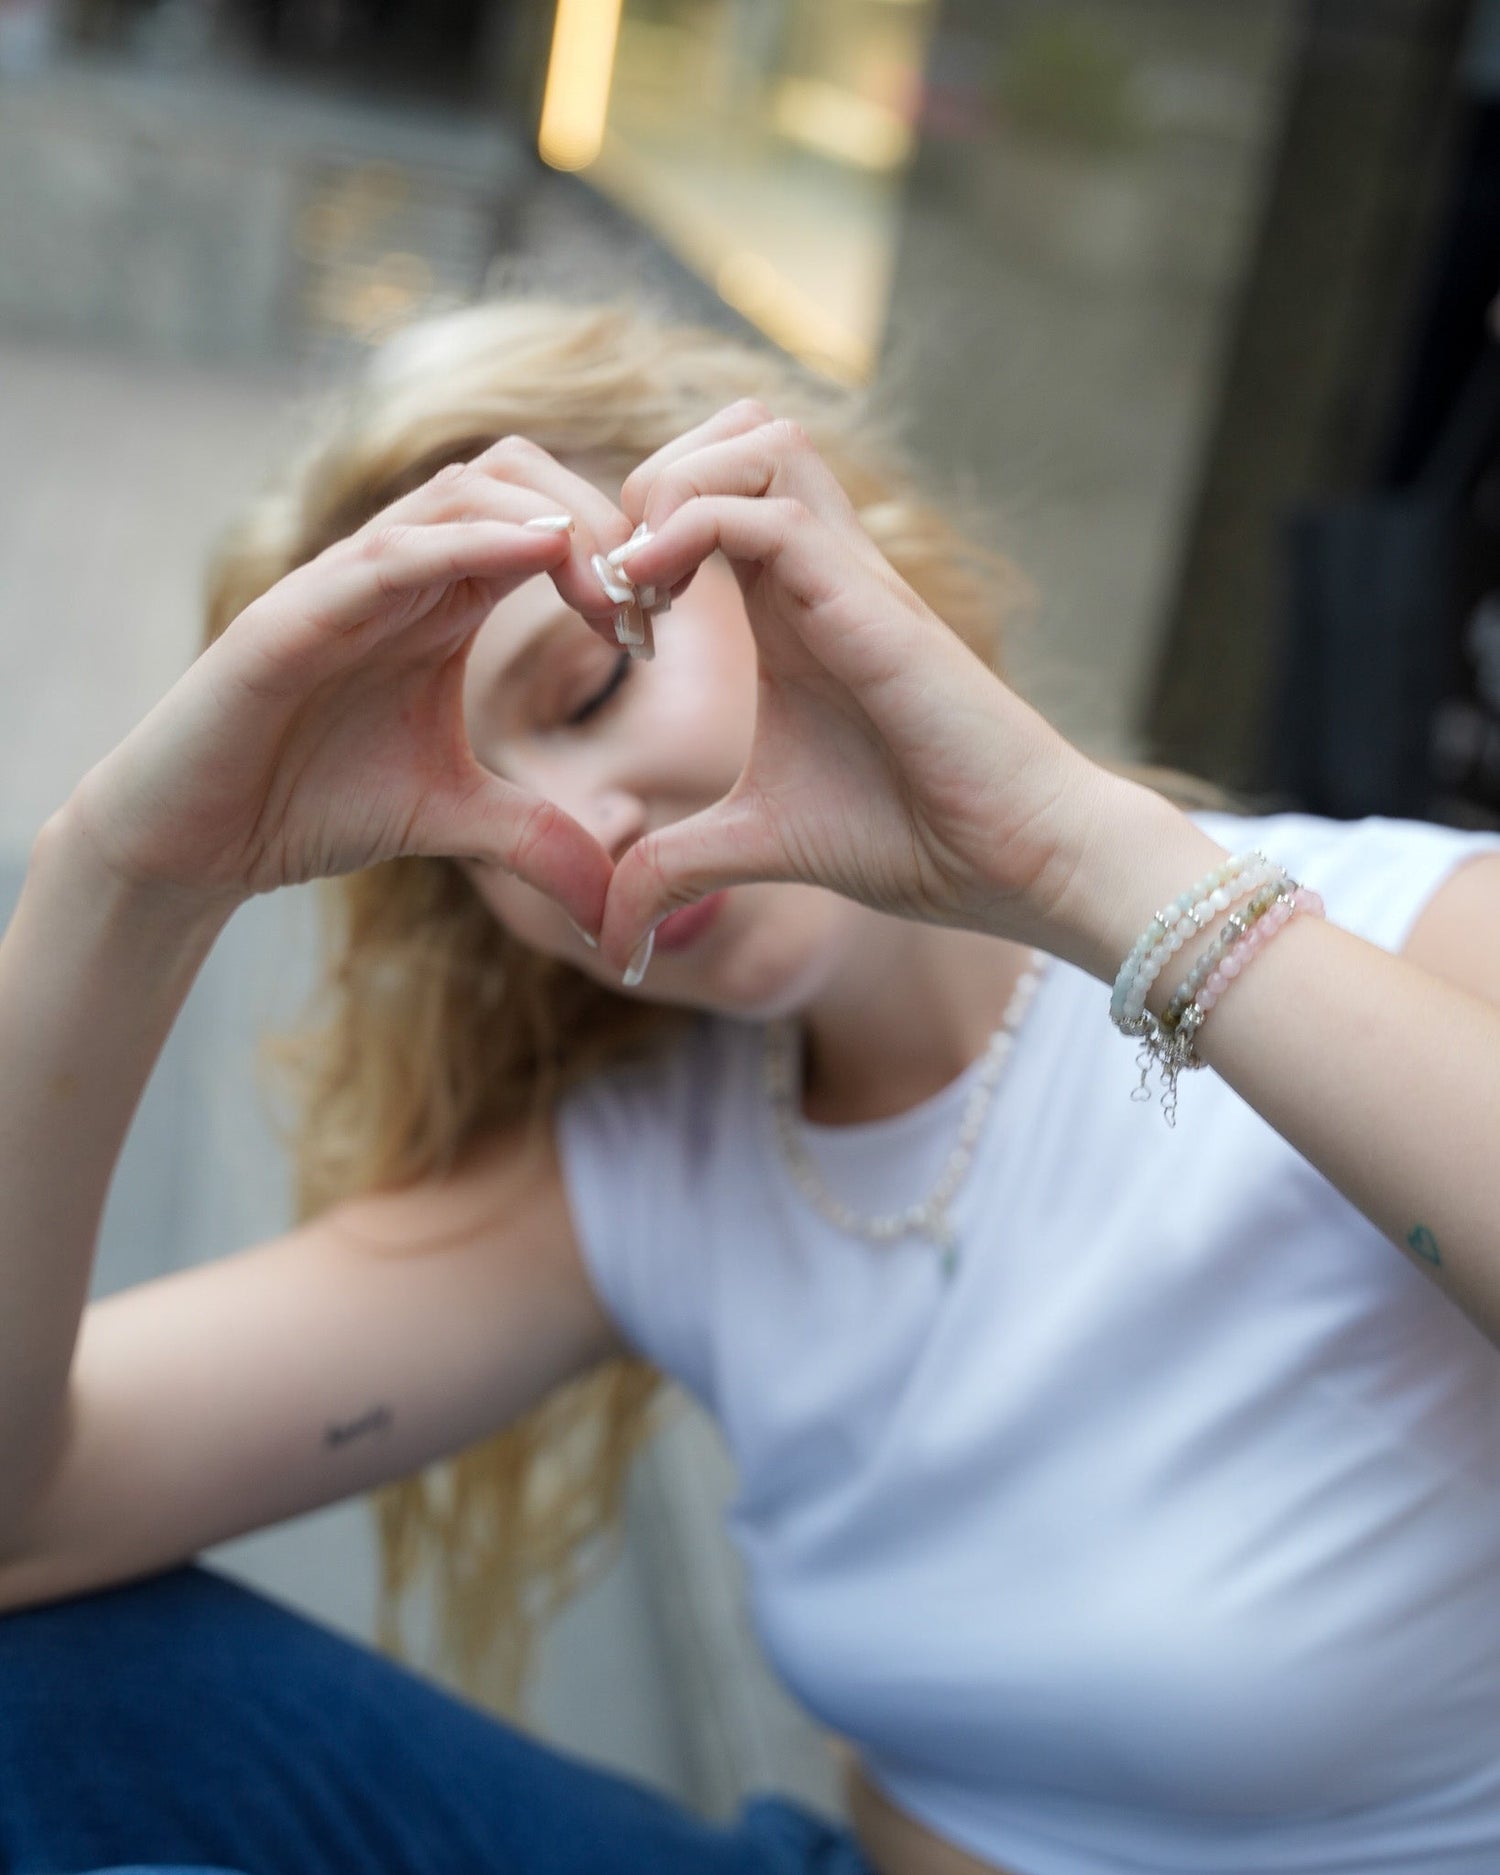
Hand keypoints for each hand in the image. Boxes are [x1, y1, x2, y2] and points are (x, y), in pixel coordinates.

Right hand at [66, 439, 639, 925]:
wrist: (197, 842)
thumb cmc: (311, 803)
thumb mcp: (455, 819)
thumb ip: (539, 843)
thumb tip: (618, 912)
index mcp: (445, 600)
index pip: (544, 523)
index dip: (616, 552)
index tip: (662, 618)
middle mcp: (402, 571)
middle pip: (518, 476)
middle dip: (601, 523)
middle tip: (651, 600)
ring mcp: (346, 582)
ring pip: (462, 491)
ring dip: (553, 523)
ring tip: (615, 588)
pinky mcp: (293, 612)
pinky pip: (389, 552)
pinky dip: (469, 541)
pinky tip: (537, 552)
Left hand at [596, 401, 1101, 968]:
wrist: (1015, 861)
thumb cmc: (910, 838)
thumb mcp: (755, 844)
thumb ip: (673, 866)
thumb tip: (608, 933)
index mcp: (786, 605)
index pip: (708, 489)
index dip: (635, 531)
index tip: (609, 628)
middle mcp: (818, 572)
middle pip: (732, 430)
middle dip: (648, 483)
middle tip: (619, 589)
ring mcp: (849, 577)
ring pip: (757, 437)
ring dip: (675, 488)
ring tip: (640, 587)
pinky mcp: (871, 603)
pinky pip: (774, 512)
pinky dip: (695, 528)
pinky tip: (655, 607)